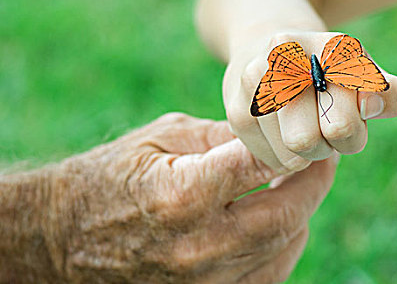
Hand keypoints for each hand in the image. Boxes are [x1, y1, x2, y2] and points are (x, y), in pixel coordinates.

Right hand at [42, 113, 336, 282]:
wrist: (63, 236)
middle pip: (285, 216)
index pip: (263, 168)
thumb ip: (222, 137)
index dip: (300, 152)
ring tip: (302, 187)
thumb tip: (273, 135)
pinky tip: (280, 223)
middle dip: (314, 186)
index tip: (317, 139)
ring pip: (283, 248)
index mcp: (183, 195)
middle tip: (324, 162)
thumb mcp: (163, 138)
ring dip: (301, 215)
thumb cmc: (112, 176)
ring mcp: (202, 281)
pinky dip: (282, 246)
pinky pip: (266, 275)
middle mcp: (198, 246)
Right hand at [224, 31, 396, 170]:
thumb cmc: (328, 73)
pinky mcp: (237, 111)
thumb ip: (391, 93)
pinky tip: (283, 131)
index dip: (352, 131)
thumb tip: (370, 105)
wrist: (270, 50)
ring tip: (304, 126)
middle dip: (327, 146)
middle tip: (326, 129)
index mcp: (325, 47)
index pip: (342, 123)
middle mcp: (281, 59)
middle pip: (307, 143)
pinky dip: (284, 156)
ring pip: (289, 158)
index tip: (347, 117)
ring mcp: (252, 84)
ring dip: (306, 154)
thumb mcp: (365, 76)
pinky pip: (271, 160)